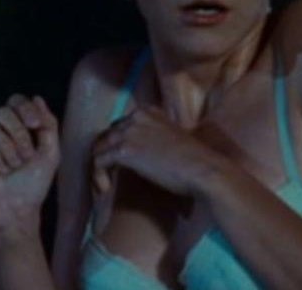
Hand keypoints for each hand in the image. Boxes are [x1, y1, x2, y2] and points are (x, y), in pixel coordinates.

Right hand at [0, 95, 59, 235]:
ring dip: (8, 151)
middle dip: (19, 134)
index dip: (25, 108)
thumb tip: (36, 98)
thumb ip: (48, 126)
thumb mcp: (50, 154)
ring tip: (11, 169)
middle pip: (2, 111)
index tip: (36, 125)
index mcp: (13, 127)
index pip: (14, 101)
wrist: (17, 213)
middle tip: (26, 157)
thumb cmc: (32, 185)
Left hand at [91, 106, 219, 196]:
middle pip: (108, 135)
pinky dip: (98, 176)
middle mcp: (135, 116)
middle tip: (109, 175)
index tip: (120, 164)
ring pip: (100, 147)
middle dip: (106, 154)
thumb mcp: (176, 138)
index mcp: (148, 112)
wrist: (203, 170)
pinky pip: (99, 161)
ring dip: (99, 167)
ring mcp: (129, 132)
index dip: (117, 145)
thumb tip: (150, 152)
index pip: (121, 125)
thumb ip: (159, 137)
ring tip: (103, 185)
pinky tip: (105, 189)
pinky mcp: (125, 150)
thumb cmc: (196, 161)